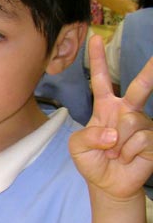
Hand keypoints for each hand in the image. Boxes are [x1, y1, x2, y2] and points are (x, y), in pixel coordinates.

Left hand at [69, 35, 152, 199]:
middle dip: (150, 70)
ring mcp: (142, 125)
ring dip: (117, 143)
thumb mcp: (77, 147)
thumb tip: (112, 133)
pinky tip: (127, 158)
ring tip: (115, 153)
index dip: (96, 60)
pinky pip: (139, 140)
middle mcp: (127, 111)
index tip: (96, 38)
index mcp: (106, 107)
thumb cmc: (92, 160)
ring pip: (131, 122)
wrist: (108, 183)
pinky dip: (128, 152)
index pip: (100, 80)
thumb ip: (87, 136)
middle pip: (139, 87)